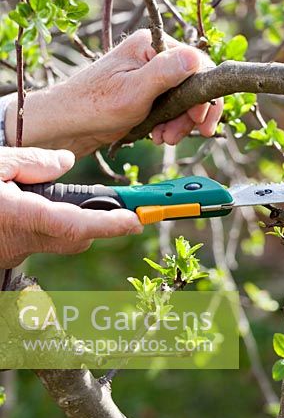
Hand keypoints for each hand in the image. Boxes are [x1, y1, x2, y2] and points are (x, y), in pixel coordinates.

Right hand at [0, 147, 141, 268]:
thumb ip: (32, 162)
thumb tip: (67, 162)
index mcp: (20, 217)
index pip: (75, 226)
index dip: (110, 225)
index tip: (136, 220)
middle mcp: (20, 242)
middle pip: (75, 237)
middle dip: (94, 219)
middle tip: (107, 199)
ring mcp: (13, 253)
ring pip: (55, 239)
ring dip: (61, 218)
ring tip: (34, 191)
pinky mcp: (7, 256)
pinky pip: (36, 240)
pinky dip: (39, 223)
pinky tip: (18, 207)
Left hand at [5, 30, 222, 156]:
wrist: (66, 126)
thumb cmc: (93, 107)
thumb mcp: (133, 92)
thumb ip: (165, 73)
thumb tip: (196, 57)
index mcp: (150, 44)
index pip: (197, 63)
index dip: (204, 94)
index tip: (201, 121)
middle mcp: (152, 54)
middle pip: (193, 82)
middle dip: (190, 113)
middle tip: (178, 135)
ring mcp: (149, 73)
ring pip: (184, 98)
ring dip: (180, 122)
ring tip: (164, 138)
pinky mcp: (146, 90)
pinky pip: (171, 105)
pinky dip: (170, 122)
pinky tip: (158, 134)